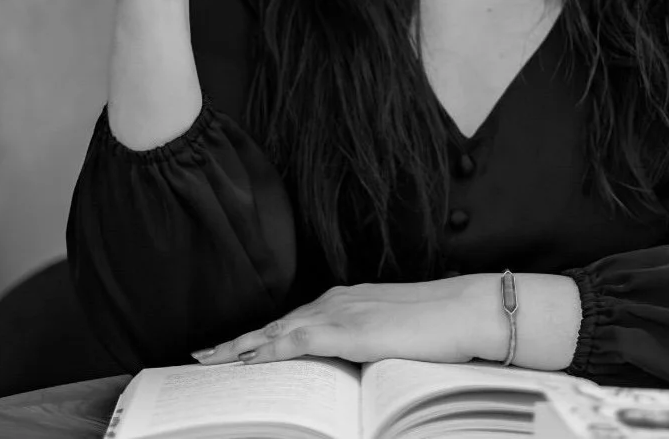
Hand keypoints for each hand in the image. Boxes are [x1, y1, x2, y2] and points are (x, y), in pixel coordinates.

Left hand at [191, 277, 506, 367]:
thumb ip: (366, 343)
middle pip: (276, 324)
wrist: (465, 310)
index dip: (260, 335)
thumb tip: (348, 367)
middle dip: (239, 341)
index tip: (233, 348)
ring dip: (243, 347)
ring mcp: (342, 313)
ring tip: (211, 361)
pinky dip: (270, 351)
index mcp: (348, 301)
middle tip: (203, 355)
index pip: (293, 321)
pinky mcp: (349, 330)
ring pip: (278, 331)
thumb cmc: (438, 327)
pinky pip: (299, 342)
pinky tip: (249, 361)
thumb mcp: (393, 335)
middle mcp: (338, 301)